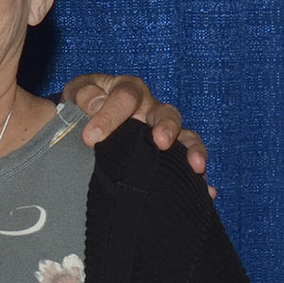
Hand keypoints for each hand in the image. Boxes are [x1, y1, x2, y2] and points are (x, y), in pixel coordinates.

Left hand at [61, 73, 212, 192]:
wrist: (84, 122)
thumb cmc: (82, 106)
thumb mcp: (76, 95)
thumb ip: (82, 94)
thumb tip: (93, 104)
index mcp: (128, 91)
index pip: (125, 97)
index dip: (110, 116)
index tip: (91, 138)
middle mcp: (151, 109)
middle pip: (167, 113)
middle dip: (166, 127)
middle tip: (160, 141)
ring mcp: (163, 132)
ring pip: (186, 137)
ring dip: (192, 150)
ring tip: (195, 166)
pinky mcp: (169, 155)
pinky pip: (189, 165)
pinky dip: (199, 178)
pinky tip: (207, 192)